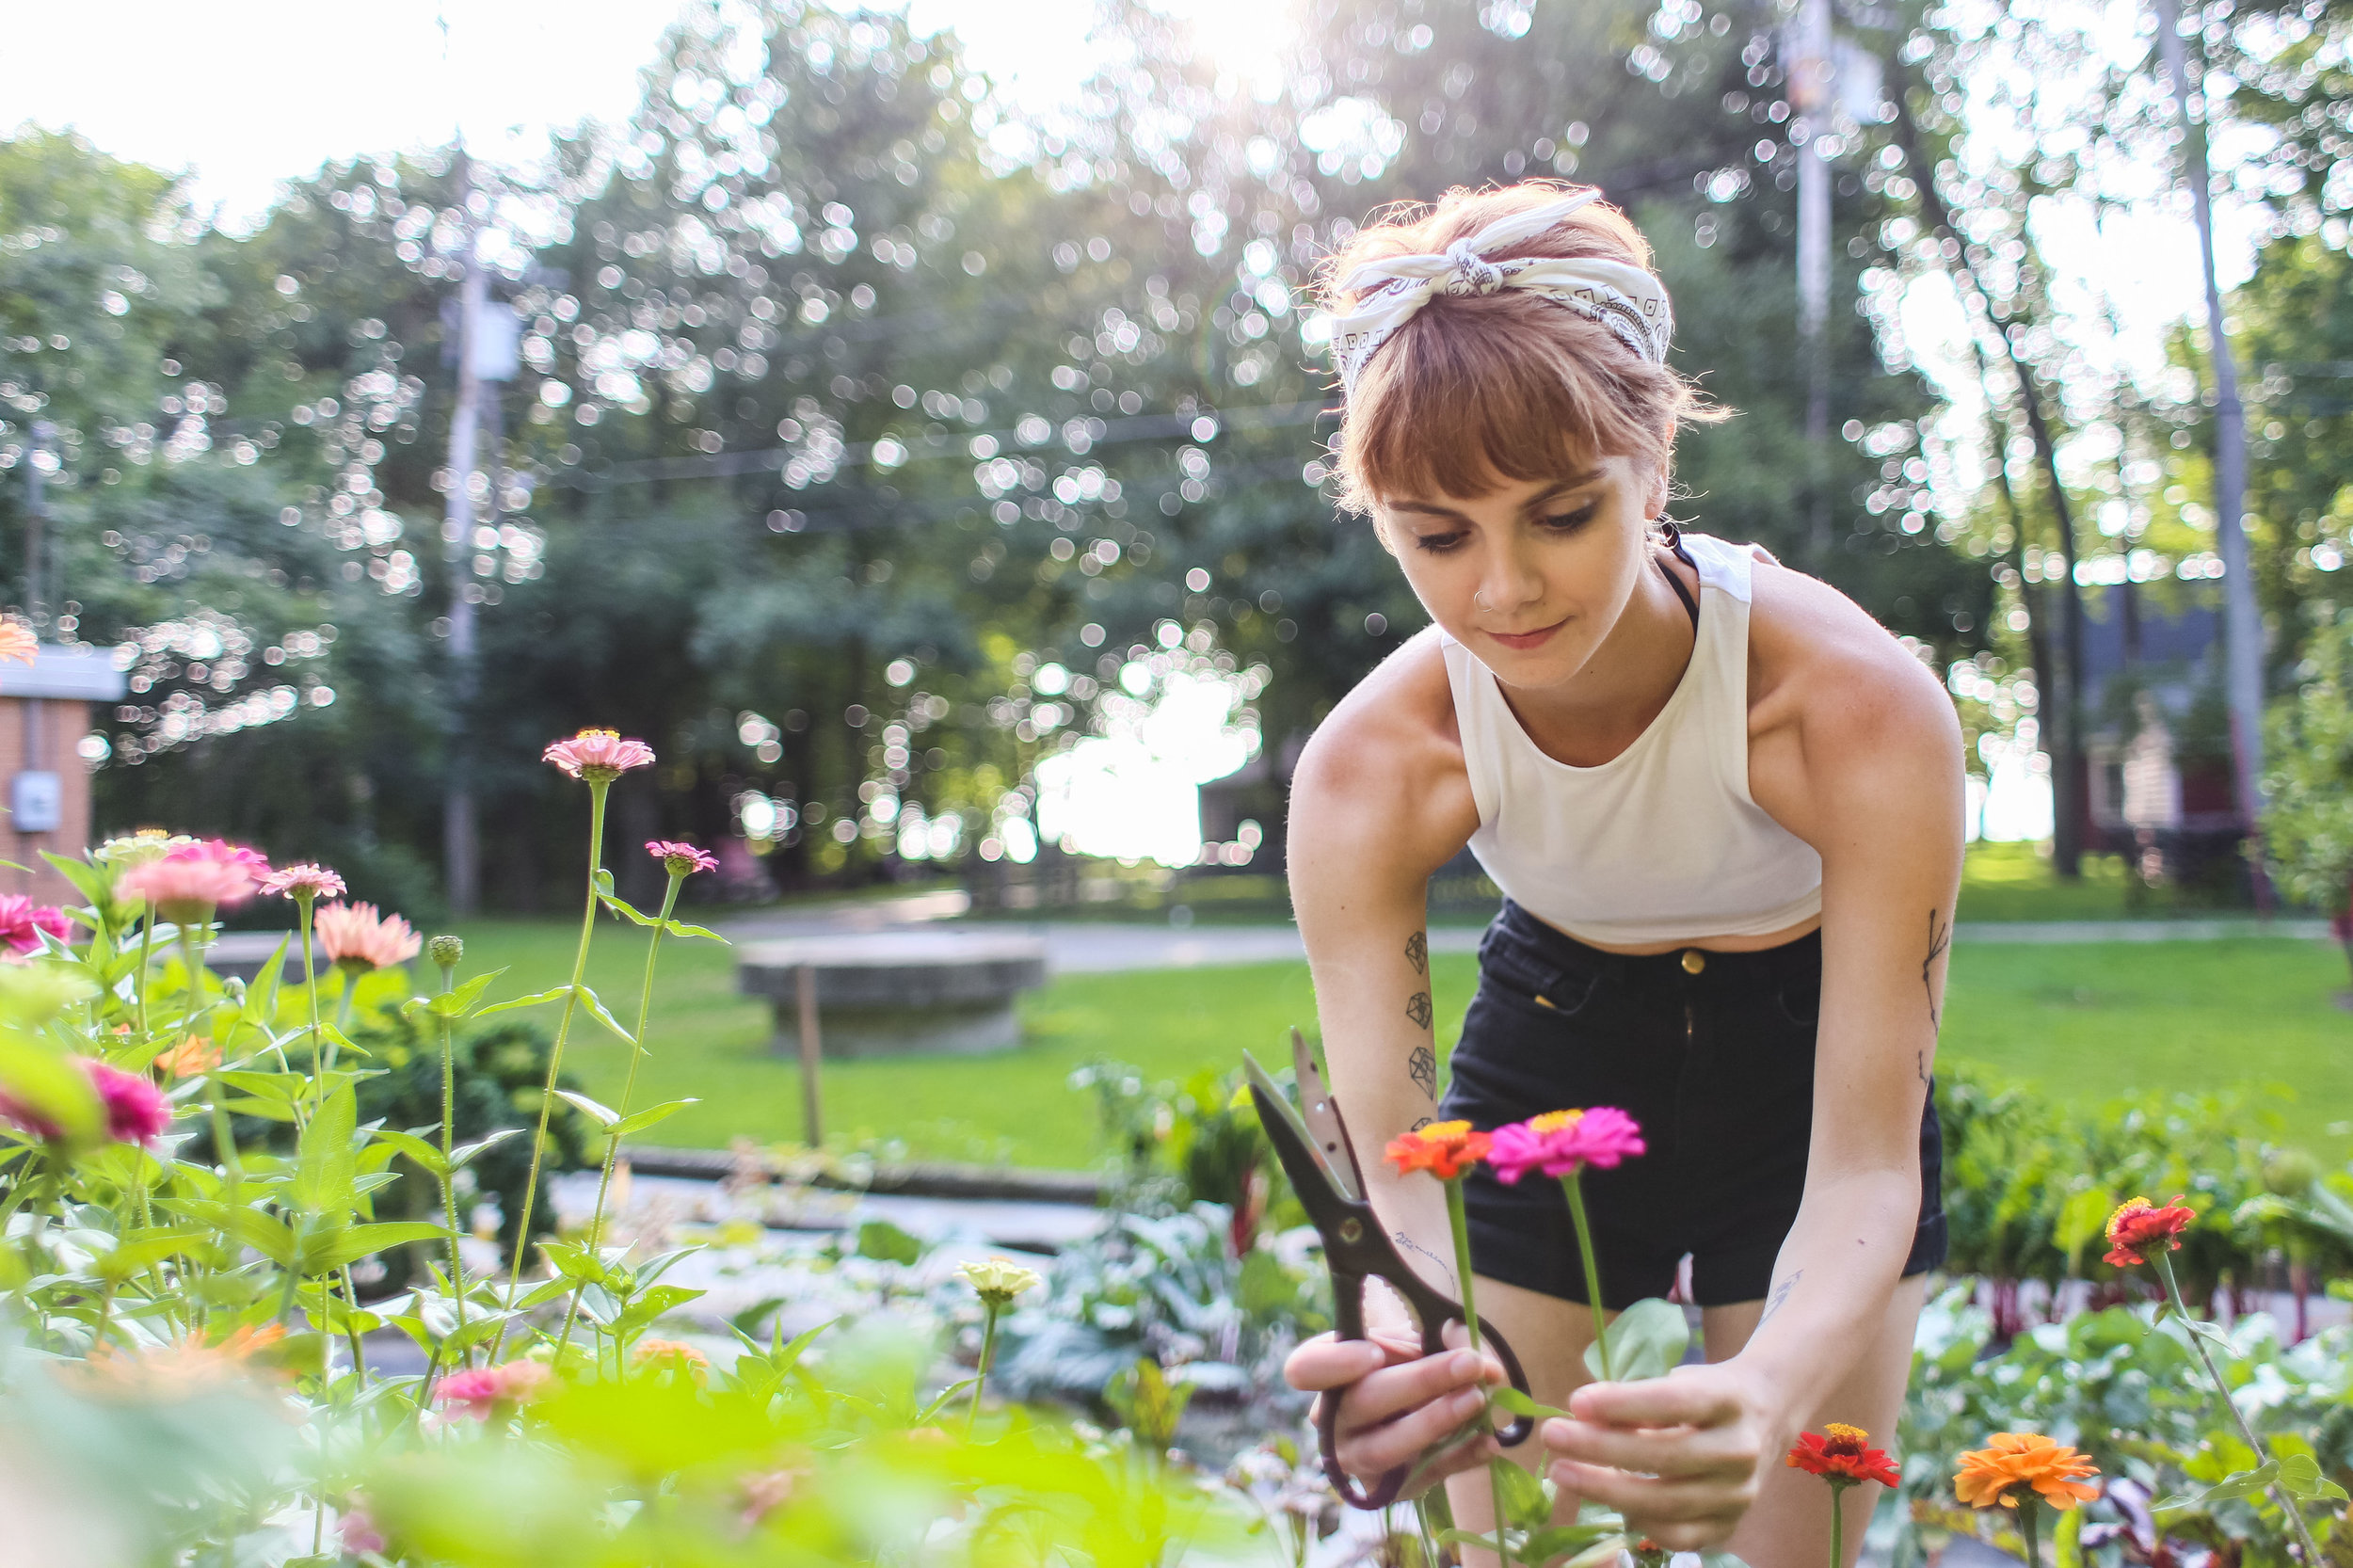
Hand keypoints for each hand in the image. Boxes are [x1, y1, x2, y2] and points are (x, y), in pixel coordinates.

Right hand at [1283, 1322, 1504, 1496]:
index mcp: (1323, 1372)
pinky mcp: (1388, 1488)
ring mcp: (1355, 1459)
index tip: (1375, 1353)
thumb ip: (1437, 1342)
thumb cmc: (1400, 1368)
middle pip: (1363, 1402)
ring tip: (1477, 1400)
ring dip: (1436, 1422)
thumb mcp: (1408, 1343)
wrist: (1406, 1413)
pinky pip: (1423, 1475)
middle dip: (1421, 1381)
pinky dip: (1459, 1458)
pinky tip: (1489, 1442)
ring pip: (1386, 1448)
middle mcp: (1330, 1420)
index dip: (1336, 1363)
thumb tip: (1478, 1357)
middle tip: (1469, 1364)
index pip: (1303, 1369)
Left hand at [1540, 1362, 1773, 1552]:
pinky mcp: (1730, 1525)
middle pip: (1666, 1457)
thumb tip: (1582, 1417)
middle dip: (1600, 1449)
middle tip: (1553, 1436)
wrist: (1764, 1417)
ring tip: (1562, 1471)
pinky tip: (1607, 1503)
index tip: (1576, 1402)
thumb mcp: (1677, 1380)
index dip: (1622, 1404)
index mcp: (1730, 1400)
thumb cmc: (1705, 1394)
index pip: (1674, 1403)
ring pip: (1667, 1503)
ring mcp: (1739, 1494)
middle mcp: (1741, 1450)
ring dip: (1605, 1489)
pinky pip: (1678, 1536)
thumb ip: (1635, 1399)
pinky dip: (1638, 1523)